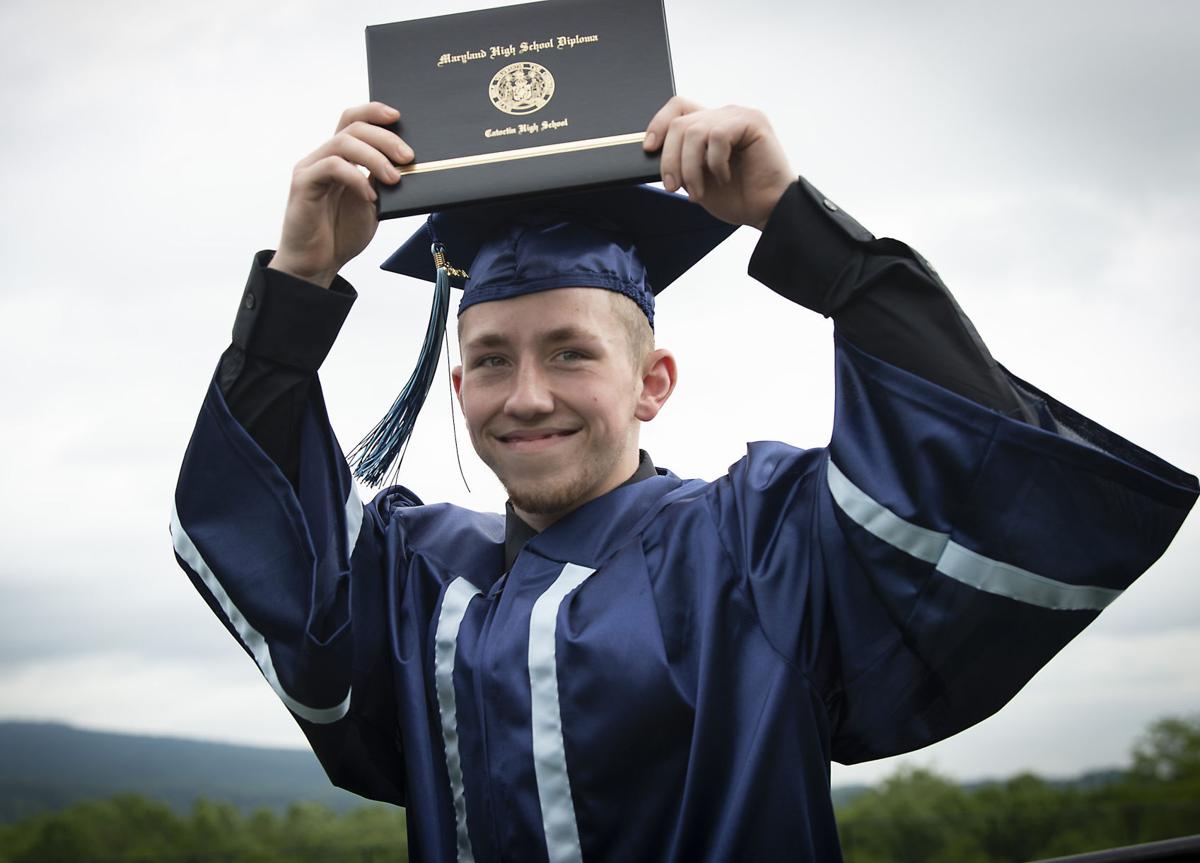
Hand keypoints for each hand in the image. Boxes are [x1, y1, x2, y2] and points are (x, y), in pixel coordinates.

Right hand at [269, 102, 414, 287]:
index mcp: (339, 157)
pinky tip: (371, 196)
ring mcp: (311, 168)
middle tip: (408, 158)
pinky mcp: (303, 184)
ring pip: (343, 143)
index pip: (352, 120)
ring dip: (374, 157)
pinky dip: (356, 178)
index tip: (398, 116)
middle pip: (352, 127)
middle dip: (385, 138)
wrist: (316, 264)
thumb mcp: (372, 203)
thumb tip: (408, 164)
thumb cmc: (341, 234)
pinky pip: (332, 168)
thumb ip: (382, 181)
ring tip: (395, 178)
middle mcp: (323, 157)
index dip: (373, 111)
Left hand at [644, 97, 793, 229]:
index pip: (678, 107)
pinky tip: (725, 177)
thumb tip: (654, 152)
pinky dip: (715, 163)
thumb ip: (680, 161)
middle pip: (680, 122)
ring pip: (694, 131)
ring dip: (690, 167)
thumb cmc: (737, 197)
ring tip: (699, 191)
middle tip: (673, 187)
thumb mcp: (696, 179)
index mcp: (710, 126)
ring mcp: (738, 116)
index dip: (658, 124)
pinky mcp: (753, 122)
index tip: (649, 148)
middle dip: (670, 159)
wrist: (767, 212)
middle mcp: (724, 115)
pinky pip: (718, 136)